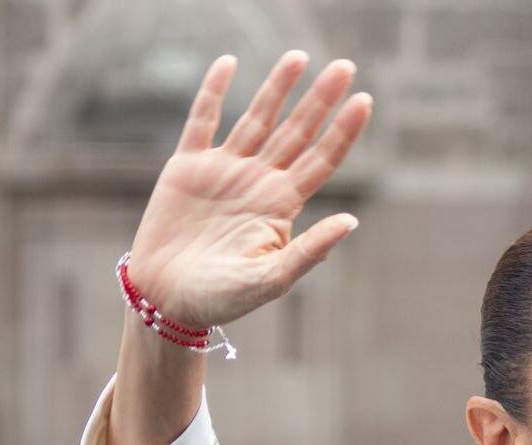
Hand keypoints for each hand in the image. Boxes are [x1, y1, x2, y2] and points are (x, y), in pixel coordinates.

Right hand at [125, 51, 372, 329]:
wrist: (166, 300)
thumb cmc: (221, 299)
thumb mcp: (271, 279)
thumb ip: (309, 250)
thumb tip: (352, 221)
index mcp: (282, 206)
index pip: (321, 160)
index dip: (343, 131)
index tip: (365, 102)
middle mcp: (259, 182)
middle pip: (297, 131)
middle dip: (320, 100)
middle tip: (345, 67)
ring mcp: (224, 170)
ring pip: (257, 118)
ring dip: (277, 88)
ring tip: (299, 58)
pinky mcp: (187, 167)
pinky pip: (203, 120)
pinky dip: (213, 91)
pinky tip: (229, 63)